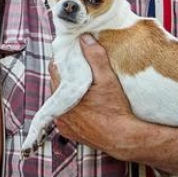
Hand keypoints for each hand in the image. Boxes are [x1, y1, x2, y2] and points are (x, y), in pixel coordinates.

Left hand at [53, 35, 135, 157]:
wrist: (122, 138)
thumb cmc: (115, 108)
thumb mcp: (108, 78)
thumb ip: (95, 57)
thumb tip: (85, 38)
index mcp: (64, 94)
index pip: (55, 69)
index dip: (64, 60)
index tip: (73, 55)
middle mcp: (59, 109)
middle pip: (57, 84)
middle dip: (66, 75)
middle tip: (79, 68)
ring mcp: (62, 122)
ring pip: (59, 100)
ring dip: (67, 92)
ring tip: (81, 85)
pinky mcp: (68, 132)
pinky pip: (64, 114)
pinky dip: (70, 107)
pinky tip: (82, 103)